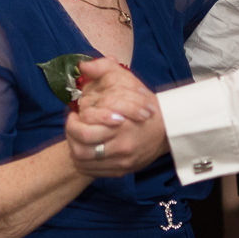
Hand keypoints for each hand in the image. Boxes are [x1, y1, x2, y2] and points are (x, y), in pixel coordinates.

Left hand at [64, 58, 165, 174]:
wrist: (167, 128)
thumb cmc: (143, 104)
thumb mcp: (126, 79)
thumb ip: (104, 68)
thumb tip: (83, 65)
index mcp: (120, 124)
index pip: (83, 131)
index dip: (72, 123)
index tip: (75, 113)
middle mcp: (121, 146)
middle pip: (80, 149)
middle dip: (71, 137)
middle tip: (73, 126)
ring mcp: (121, 161)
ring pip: (84, 162)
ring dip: (75, 150)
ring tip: (77, 138)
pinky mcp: (122, 171)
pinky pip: (93, 172)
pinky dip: (84, 163)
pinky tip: (86, 150)